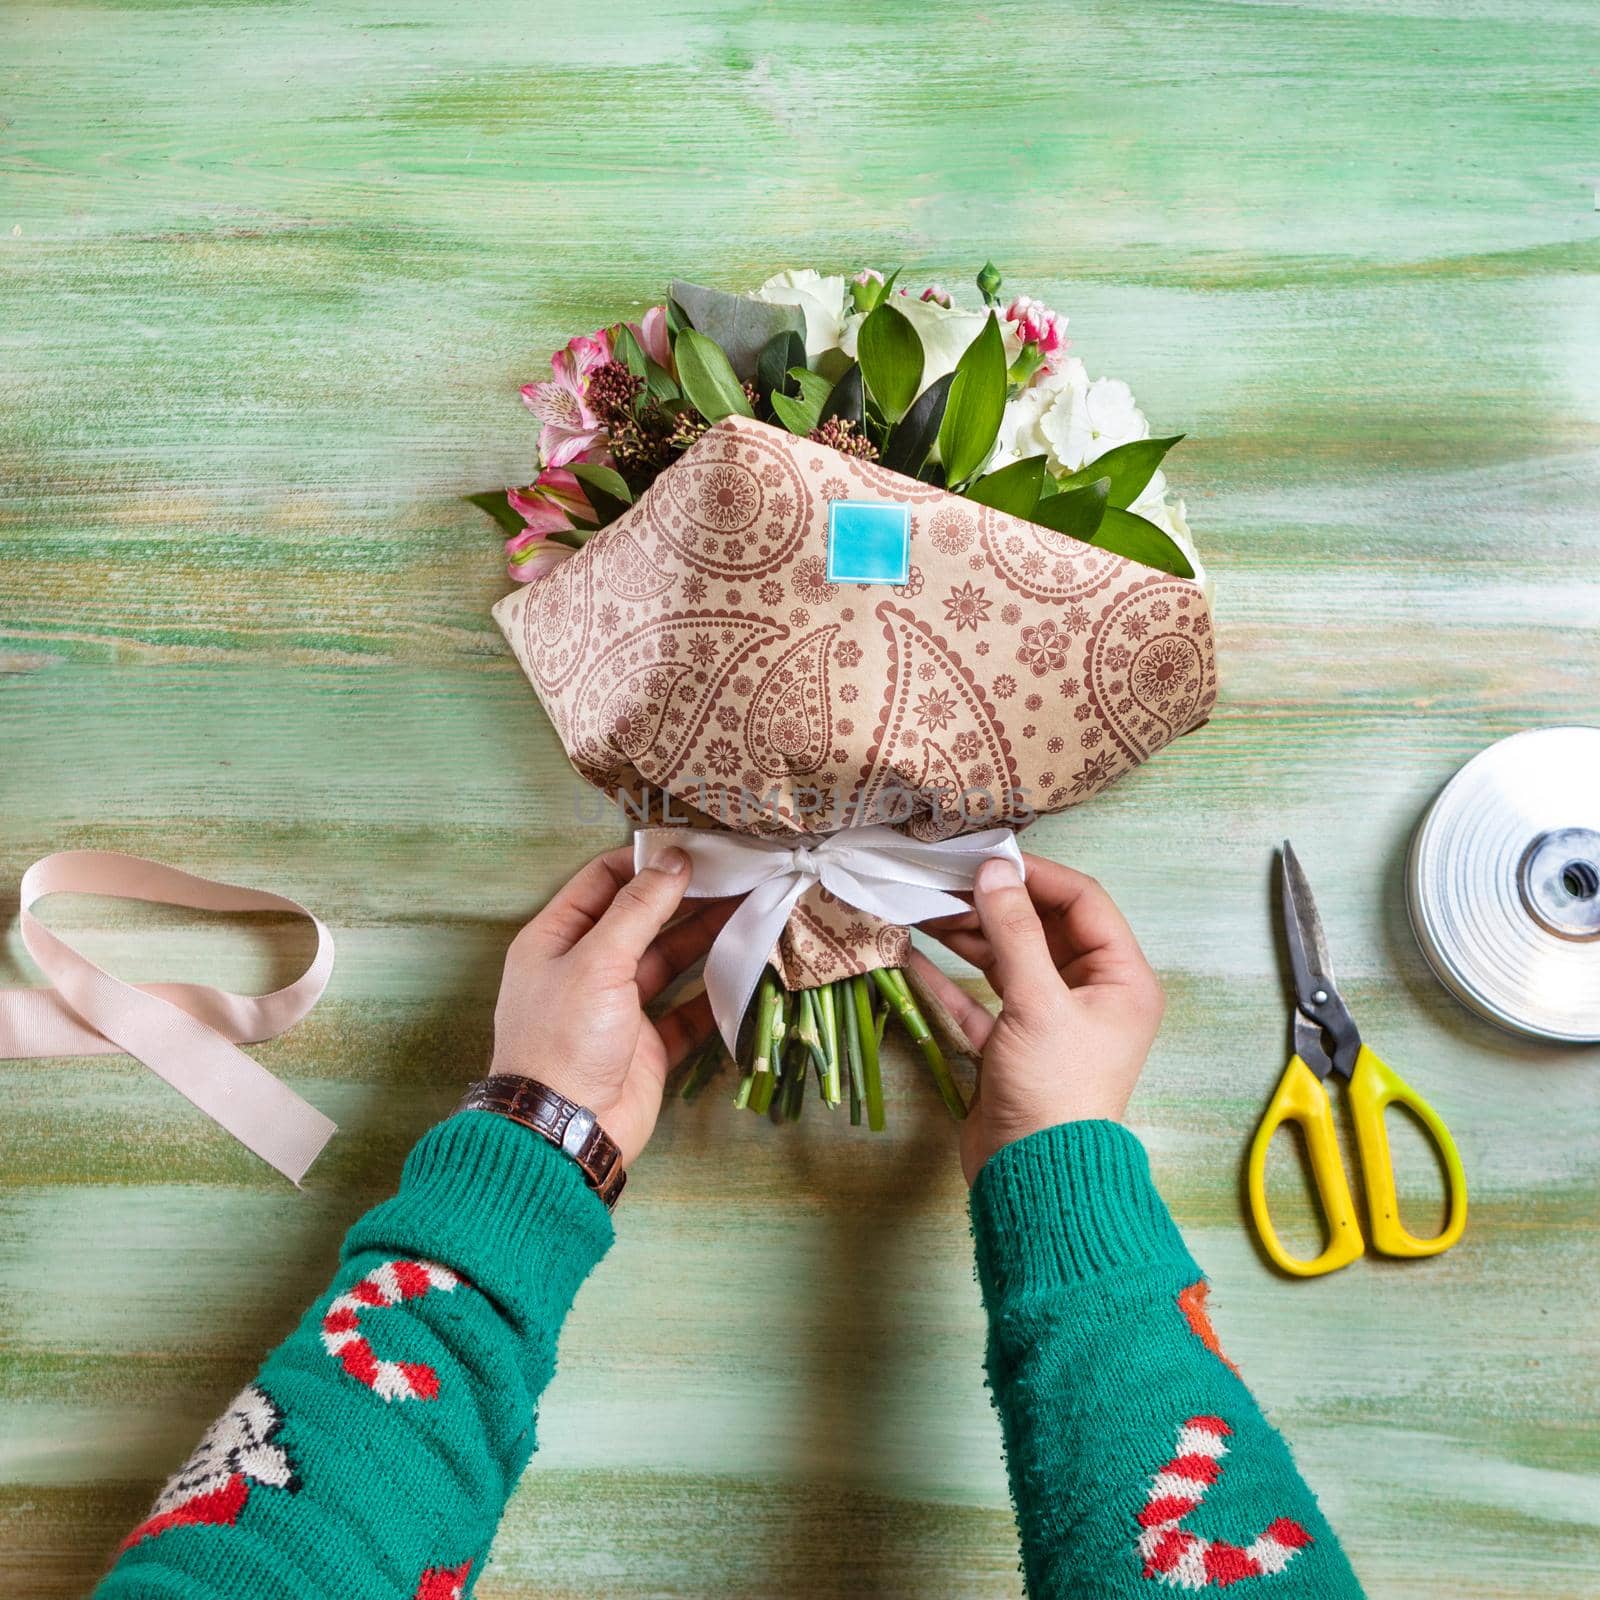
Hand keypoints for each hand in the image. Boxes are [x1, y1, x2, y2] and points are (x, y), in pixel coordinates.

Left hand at [490, 846, 728, 1165]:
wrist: (565, 1133)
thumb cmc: (565, 1039)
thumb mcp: (597, 962)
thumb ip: (639, 909)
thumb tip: (676, 859)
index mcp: (556, 939)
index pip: (604, 881)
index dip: (647, 860)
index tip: (696, 846)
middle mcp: (587, 968)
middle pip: (643, 917)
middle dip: (688, 895)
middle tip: (739, 872)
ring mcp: (619, 1008)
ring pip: (670, 959)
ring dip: (707, 935)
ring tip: (753, 907)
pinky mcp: (648, 1044)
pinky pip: (688, 1009)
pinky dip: (716, 990)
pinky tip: (748, 967)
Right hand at [910, 853, 1165, 1184]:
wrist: (1035, 1179)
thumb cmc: (1054, 1090)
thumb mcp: (1037, 1002)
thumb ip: (1014, 931)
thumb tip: (993, 871)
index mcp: (1121, 979)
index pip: (1082, 902)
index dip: (1035, 875)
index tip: (986, 857)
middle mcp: (1092, 994)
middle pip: (1041, 927)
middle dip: (992, 904)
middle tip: (943, 882)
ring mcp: (1050, 1020)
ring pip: (1008, 960)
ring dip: (968, 935)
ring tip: (922, 909)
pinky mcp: (1013, 1046)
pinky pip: (980, 999)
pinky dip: (950, 979)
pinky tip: (912, 956)